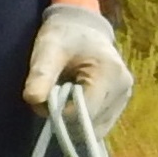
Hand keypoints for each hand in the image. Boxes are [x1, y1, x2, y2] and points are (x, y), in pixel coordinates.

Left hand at [22, 0, 134, 132]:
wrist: (82, 27)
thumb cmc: (64, 35)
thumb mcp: (48, 49)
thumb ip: (41, 74)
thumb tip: (32, 99)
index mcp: (109, 74)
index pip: (83, 114)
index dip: (60, 114)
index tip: (46, 100)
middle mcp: (123, 89)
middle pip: (90, 125)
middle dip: (66, 119)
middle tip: (52, 97)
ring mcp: (124, 98)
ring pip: (95, 129)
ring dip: (74, 122)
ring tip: (64, 96)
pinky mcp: (120, 103)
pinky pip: (99, 124)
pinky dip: (83, 120)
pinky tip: (75, 101)